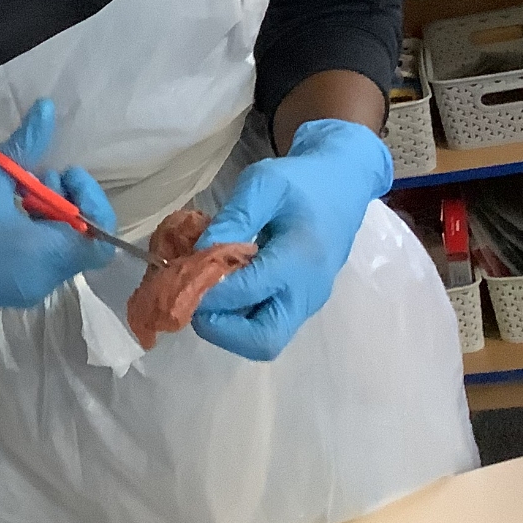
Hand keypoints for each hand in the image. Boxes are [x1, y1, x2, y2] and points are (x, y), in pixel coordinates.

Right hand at [0, 100, 116, 309]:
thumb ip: (27, 145)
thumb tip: (47, 109)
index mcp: (43, 257)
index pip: (99, 239)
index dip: (91, 201)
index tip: (64, 174)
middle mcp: (40, 282)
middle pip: (77, 243)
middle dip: (65, 204)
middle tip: (34, 178)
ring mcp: (21, 292)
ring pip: (55, 254)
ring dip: (45, 220)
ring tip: (14, 193)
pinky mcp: (2, 293)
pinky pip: (34, 264)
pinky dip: (30, 237)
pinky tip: (0, 215)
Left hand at [191, 118, 391, 359]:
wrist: (342, 187)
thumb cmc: (301, 181)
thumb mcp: (264, 183)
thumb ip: (234, 217)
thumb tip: (197, 254)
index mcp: (300, 259)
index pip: (248, 292)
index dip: (209, 291)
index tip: (181, 275)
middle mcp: (306, 292)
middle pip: (263, 340)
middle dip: (220, 328)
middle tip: (194, 299)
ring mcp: (306, 304)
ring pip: (263, 339)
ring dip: (226, 325)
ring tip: (203, 291)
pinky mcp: (300, 305)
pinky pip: (266, 324)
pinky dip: (237, 316)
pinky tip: (221, 286)